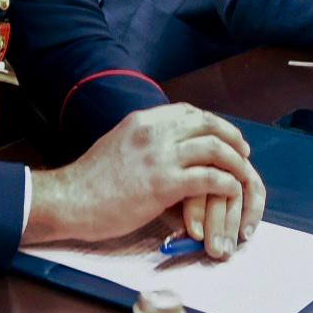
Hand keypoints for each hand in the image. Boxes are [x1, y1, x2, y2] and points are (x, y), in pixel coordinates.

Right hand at [26, 104, 260, 251]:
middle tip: (243, 153)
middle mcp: (153, 131)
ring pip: (215, 149)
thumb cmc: (90, 182)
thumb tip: (164, 147)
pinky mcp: (164, 184)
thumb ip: (143, 141)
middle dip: (232, 138)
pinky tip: (231, 192)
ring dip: (236, 162)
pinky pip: (210, 179)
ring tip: (243, 174)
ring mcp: (159, 157)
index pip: (189, 112)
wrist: (69, 200)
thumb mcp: (117, 144)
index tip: (224, 135)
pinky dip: (227, 184)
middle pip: (208, 125)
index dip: (213, 123)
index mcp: (142, 120)